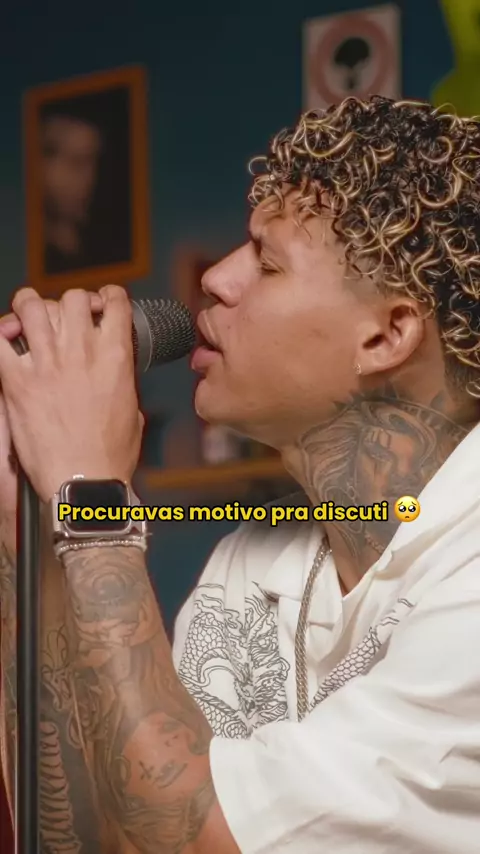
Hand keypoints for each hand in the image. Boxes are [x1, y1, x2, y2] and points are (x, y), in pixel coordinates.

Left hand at [0, 286, 143, 501]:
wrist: (83, 482)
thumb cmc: (110, 457)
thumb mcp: (133, 411)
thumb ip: (121, 382)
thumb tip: (114, 374)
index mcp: (116, 357)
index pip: (114, 302)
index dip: (107, 297)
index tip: (101, 303)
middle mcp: (81, 352)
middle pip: (72, 298)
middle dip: (68, 302)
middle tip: (64, 315)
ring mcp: (47, 364)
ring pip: (32, 306)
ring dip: (29, 306)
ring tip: (28, 316)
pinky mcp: (17, 382)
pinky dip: (0, 335)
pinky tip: (6, 341)